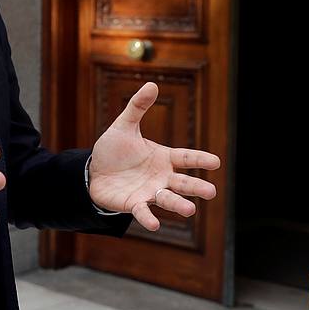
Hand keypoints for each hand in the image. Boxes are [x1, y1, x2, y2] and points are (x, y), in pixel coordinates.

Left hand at [88, 82, 219, 231]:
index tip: (215, 162)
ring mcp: (149, 192)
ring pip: (167, 199)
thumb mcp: (124, 126)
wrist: (92, 171)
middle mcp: (161, 177)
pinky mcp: (134, 203)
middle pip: (182, 182)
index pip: (185, 157)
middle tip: (211, 192)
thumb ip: (137, 107)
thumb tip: (152, 84)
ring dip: (178, 205)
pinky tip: (154, 225)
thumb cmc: (113, 150)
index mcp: (163, 157)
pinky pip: (143, 211)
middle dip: (196, 187)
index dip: (199, 159)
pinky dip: (148, 217)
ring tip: (190, 210)